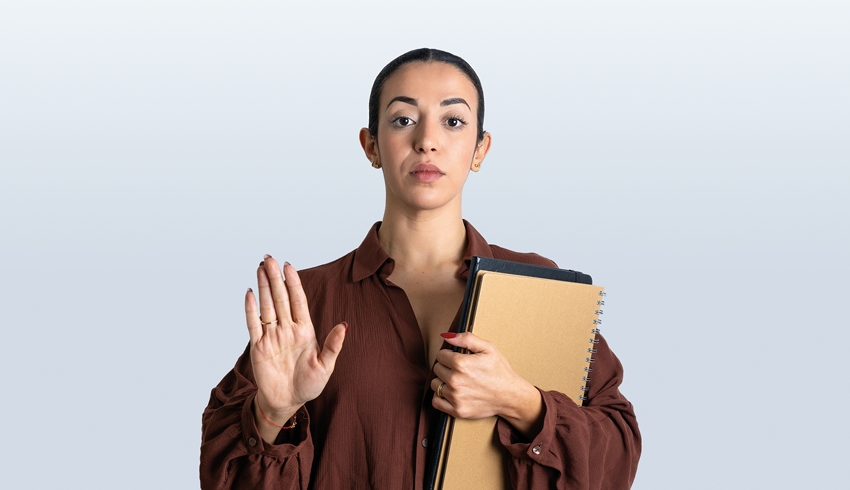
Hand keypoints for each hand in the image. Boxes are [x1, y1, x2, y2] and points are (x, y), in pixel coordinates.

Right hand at [245, 256, 346, 430]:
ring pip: (266, 307)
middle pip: (280, 298)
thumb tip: (345, 325)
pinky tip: (250, 293)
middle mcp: (287, 329)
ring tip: (260, 268)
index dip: (293, 283)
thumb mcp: (326, 366)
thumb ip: (333, 345)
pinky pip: (253, 325)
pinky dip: (251, 310)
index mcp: (305, 330)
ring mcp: (272, 336)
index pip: (298, 301)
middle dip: (275, 278)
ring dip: (263, 287)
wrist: (288, 402)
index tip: (289, 266)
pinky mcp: (258, 347)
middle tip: (269, 258)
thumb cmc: (309, 384)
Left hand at [430, 332, 543, 437]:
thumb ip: (466, 339)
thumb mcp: (488, 348)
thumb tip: (447, 336)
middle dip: (446, 367)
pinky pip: (436, 402)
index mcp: (461, 364)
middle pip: (437, 369)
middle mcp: (455, 381)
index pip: (440, 355)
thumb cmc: (500, 371)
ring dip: (443, 382)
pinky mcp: (457, 410)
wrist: (510, 396)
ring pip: (435, 385)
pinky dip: (441, 398)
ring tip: (458, 382)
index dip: (449, 355)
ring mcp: (455, 397)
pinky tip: (452, 393)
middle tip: (460, 370)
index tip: (458, 359)